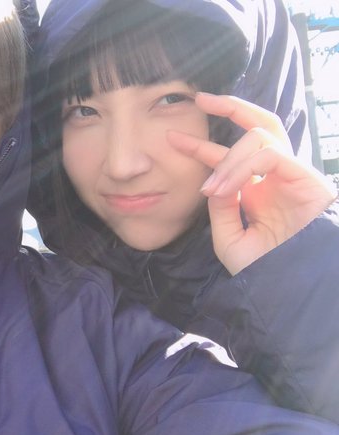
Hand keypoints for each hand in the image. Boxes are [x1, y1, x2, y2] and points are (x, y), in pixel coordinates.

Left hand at [167, 92, 336, 274]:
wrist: (286, 287)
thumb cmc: (262, 269)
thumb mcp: (228, 236)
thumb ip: (220, 207)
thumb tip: (214, 180)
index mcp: (259, 190)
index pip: (230, 156)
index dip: (201, 146)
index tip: (172, 137)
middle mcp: (276, 177)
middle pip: (260, 125)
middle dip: (231, 107)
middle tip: (200, 99)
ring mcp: (293, 175)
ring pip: (261, 136)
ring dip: (227, 159)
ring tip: (209, 189)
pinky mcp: (308, 178)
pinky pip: (270, 155)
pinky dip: (242, 167)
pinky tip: (224, 188)